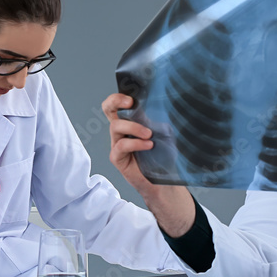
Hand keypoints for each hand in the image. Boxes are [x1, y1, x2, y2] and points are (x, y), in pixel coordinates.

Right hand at [102, 93, 196, 236]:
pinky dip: (135, 143)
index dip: (119, 96)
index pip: (118, 103)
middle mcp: (122, 130)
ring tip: (149, 135)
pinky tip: (148, 145)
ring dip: (133, 127)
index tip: (132, 96)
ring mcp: (118, 143)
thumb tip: (168, 103)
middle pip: (108, 109)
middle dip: (116, 101)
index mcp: (132, 121)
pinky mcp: (117, 157)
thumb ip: (159, 119)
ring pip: (116, 126)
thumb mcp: (165, 132)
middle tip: (130, 103)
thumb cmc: (165, 155)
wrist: (165, 179)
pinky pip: (121, 146)